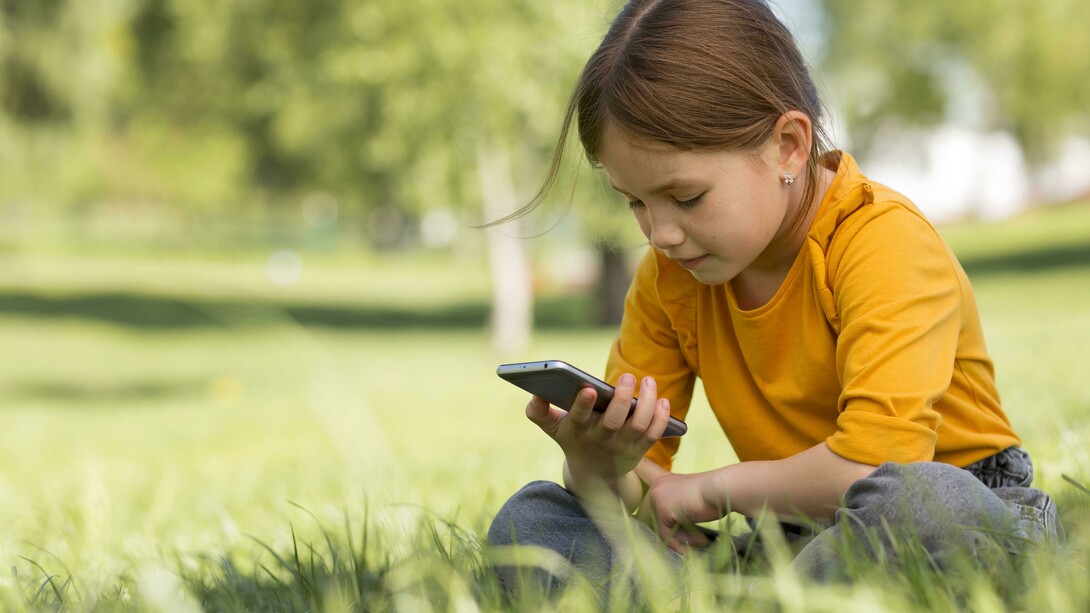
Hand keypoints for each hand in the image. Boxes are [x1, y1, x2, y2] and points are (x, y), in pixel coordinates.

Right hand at [525, 373, 670, 485]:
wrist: (594, 476)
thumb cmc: (574, 439)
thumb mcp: (554, 429)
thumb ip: (540, 412)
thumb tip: (535, 394)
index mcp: (578, 431)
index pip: (579, 418)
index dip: (583, 405)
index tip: (589, 388)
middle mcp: (600, 440)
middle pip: (613, 421)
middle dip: (621, 398)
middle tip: (627, 377)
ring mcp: (622, 447)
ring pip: (638, 425)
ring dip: (646, 402)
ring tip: (648, 381)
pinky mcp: (639, 450)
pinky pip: (653, 434)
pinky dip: (660, 417)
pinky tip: (662, 400)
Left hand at [645, 470, 727, 552]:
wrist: (723, 487)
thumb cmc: (716, 495)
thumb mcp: (692, 502)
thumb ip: (680, 513)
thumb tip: (674, 536)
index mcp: (664, 482)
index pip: (654, 507)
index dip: (664, 522)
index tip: (678, 535)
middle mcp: (657, 487)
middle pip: (660, 522)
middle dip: (679, 533)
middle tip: (699, 539)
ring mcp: (657, 497)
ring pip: (664, 530)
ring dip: (683, 539)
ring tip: (702, 540)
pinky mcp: (662, 509)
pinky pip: (667, 535)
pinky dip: (681, 543)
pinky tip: (700, 541)